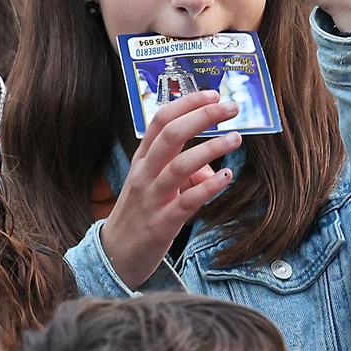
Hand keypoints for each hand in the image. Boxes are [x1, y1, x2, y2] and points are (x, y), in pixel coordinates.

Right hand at [99, 91, 241, 288]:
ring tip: (236, 138)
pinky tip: (227, 177)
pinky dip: (209, 187)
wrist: (114, 256)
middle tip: (231, 107)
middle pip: (171, 135)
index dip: (187, 103)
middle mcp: (145, 174)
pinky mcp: (162, 223)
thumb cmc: (138, 214)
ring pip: (180, 165)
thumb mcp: (154, 186)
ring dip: (211, 149)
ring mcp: (152, 198)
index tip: (213, 94)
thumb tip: (214, 167)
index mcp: (142, 159)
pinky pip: (187, 201)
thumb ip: (183, 170)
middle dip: (203, 116)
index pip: (161, 120)